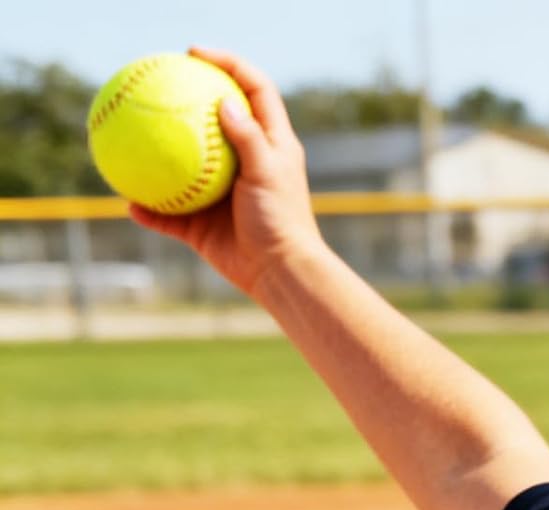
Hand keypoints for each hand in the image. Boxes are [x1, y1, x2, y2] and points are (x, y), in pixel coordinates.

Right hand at [129, 47, 324, 299]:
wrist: (281, 274)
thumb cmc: (282, 221)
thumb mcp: (268, 173)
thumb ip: (248, 138)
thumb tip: (224, 101)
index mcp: (268, 145)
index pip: (253, 90)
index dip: (229, 64)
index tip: (194, 54)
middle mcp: (242, 165)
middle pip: (209, 121)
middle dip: (182, 99)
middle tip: (153, 79)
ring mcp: (219, 195)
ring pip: (179, 168)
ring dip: (153, 156)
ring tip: (122, 136)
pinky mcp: (203, 226)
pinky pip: (167, 216)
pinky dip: (150, 212)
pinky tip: (128, 203)